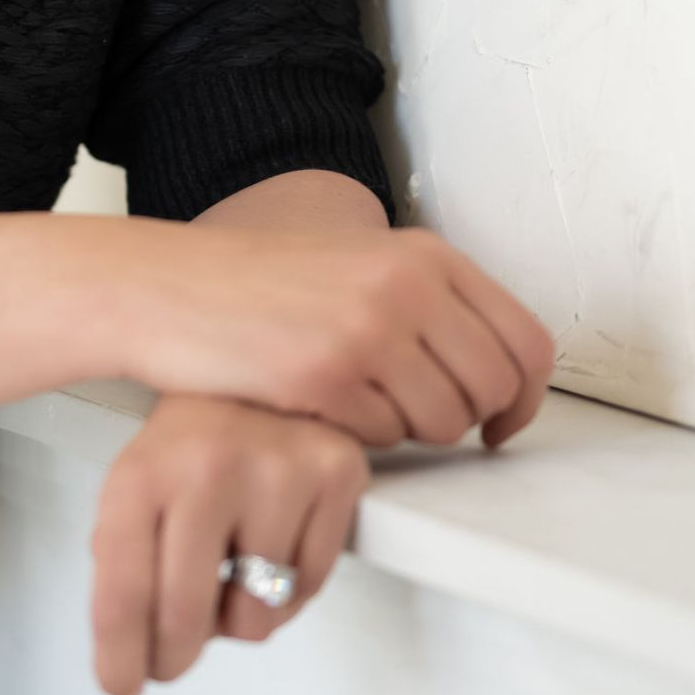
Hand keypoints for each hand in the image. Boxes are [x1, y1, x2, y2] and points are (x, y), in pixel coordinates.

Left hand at [90, 394, 366, 694]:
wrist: (261, 362)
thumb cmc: (195, 437)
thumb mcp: (141, 482)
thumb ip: (127, 560)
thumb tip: (130, 653)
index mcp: (142, 472)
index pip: (122, 589)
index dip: (119, 654)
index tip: (121, 686)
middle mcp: (206, 469)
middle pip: (184, 614)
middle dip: (172, 656)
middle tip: (170, 660)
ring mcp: (276, 471)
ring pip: (256, 614)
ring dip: (239, 616)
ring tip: (231, 566)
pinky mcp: (335, 474)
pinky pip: (310, 586)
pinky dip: (289, 589)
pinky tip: (272, 543)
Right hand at [130, 219, 554, 451]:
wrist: (166, 285)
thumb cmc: (256, 284)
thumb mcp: (360, 265)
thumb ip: (430, 302)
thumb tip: (496, 370)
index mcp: (424, 255)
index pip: (527, 341)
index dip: (525, 397)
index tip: (502, 420)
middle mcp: (406, 286)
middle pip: (492, 389)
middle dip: (462, 420)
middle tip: (412, 416)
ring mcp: (367, 330)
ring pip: (442, 423)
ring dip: (406, 430)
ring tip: (355, 401)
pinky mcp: (326, 376)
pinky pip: (382, 438)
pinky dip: (357, 435)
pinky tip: (318, 403)